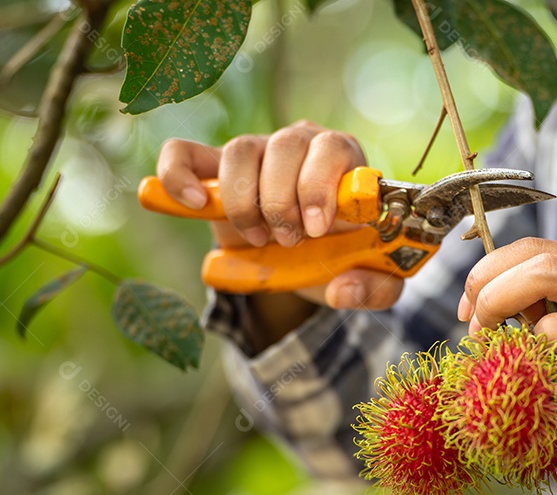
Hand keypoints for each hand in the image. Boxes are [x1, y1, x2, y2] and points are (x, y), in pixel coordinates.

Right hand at [156, 120, 402, 309]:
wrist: (306, 258)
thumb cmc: (342, 255)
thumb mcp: (370, 279)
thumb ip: (376, 288)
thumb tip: (344, 289)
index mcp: (344, 159)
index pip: (332, 146)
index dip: (319, 185)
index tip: (316, 228)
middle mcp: (300, 142)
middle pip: (284, 146)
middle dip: (283, 202)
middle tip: (289, 241)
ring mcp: (256, 151)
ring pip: (240, 151)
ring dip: (245, 202)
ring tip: (259, 239)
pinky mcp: (214, 168)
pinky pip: (185, 153)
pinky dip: (180, 174)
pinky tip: (195, 205)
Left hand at [457, 238, 556, 466]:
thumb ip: (544, 302)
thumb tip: (480, 303)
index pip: (532, 248)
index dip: (486, 274)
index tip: (467, 310)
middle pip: (541, 270)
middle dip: (493, 300)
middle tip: (481, 338)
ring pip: (553, 332)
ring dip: (532, 363)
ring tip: (547, 380)